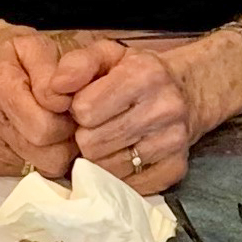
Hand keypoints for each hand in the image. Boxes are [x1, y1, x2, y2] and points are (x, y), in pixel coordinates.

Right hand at [0, 26, 77, 178]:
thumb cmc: (24, 58)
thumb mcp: (41, 47)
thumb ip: (54, 72)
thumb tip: (61, 101)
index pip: (45, 125)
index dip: (69, 117)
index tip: (71, 104)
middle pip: (44, 153)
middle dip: (66, 138)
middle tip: (69, 119)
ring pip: (39, 167)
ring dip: (56, 151)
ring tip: (56, 127)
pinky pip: (24, 174)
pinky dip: (38, 160)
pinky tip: (36, 138)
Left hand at [55, 40, 197, 193]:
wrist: (187, 92)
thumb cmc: (137, 72)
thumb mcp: (107, 54)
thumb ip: (77, 64)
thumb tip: (54, 87)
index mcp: (144, 75)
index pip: (85, 109)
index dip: (78, 108)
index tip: (87, 104)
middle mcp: (163, 109)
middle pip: (92, 143)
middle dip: (86, 135)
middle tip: (97, 125)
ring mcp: (172, 142)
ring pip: (107, 168)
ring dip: (101, 156)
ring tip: (110, 139)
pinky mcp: (176, 169)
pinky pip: (128, 186)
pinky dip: (121, 174)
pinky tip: (126, 154)